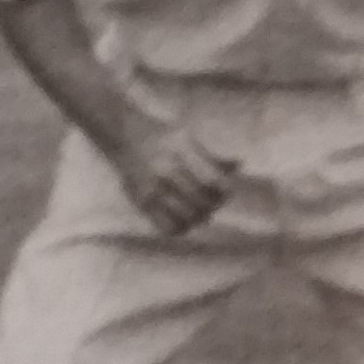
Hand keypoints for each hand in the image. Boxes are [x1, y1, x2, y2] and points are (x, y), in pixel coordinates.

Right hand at [112, 109, 237, 236]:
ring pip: (187, 217)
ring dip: (198, 218)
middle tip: (213, 203)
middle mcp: (168, 170)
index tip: (225, 191)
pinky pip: (167, 227)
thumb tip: (239, 165)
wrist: (124, 135)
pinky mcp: (142, 201)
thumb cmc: (161, 136)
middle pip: (202, 201)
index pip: (213, 181)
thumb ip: (211, 156)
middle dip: (213, 206)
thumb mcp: (188, 137)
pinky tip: (182, 219)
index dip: (224, 191)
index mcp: (182, 152)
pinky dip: (180, 228)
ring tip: (199, 212)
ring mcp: (154, 188)